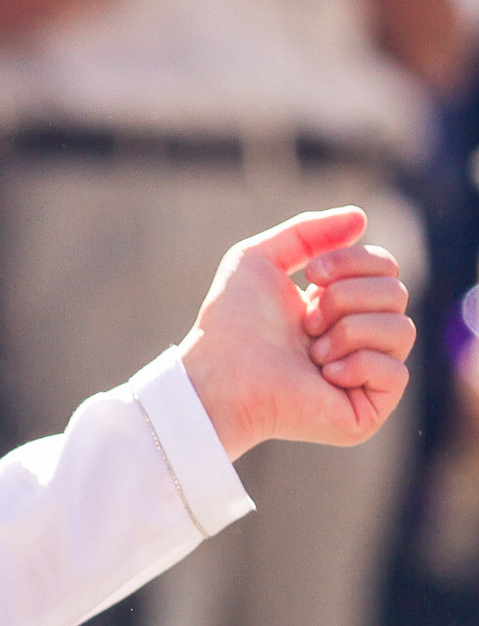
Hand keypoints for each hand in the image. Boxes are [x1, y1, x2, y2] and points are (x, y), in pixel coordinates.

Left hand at [179, 207, 413, 459]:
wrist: (221, 372)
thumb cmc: (233, 319)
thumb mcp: (259, 258)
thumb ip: (307, 232)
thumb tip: (361, 217)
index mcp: (341, 302)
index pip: (385, 268)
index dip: (353, 261)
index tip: (311, 274)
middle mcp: (360, 336)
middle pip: (397, 293)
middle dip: (343, 298)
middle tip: (304, 321)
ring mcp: (368, 373)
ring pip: (403, 329)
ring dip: (348, 331)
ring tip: (311, 350)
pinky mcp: (370, 409)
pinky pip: (398, 372)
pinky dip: (357, 366)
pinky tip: (324, 375)